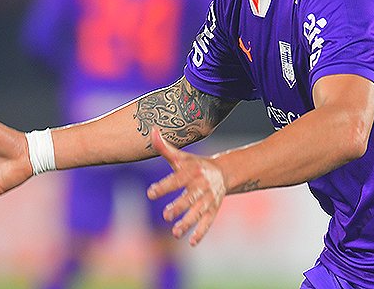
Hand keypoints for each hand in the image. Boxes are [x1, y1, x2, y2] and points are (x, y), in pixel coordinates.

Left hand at [147, 128, 226, 245]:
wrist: (223, 172)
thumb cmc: (194, 164)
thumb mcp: (181, 156)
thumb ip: (164, 147)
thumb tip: (151, 130)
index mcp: (192, 171)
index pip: (177, 179)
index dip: (164, 185)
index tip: (150, 193)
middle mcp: (202, 185)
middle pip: (190, 197)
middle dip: (179, 206)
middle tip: (165, 215)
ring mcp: (209, 198)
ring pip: (199, 212)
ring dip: (188, 222)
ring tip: (175, 232)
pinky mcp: (214, 209)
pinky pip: (208, 221)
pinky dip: (201, 232)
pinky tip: (192, 242)